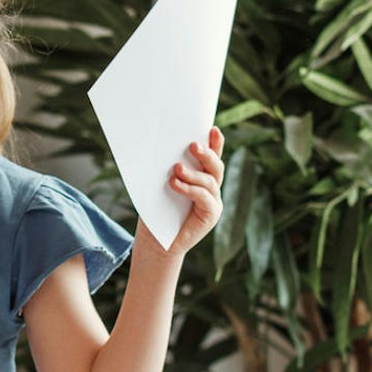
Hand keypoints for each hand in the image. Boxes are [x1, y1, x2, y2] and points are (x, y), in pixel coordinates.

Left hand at [142, 126, 224, 255]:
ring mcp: (213, 202)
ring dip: (193, 173)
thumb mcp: (160, 185)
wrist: (156, 242)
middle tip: (192, 145)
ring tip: (176, 168)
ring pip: (210, 181)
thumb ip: (168, 170)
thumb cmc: (156, 211)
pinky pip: (205, 198)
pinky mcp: (211, 215)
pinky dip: (190, 189)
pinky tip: (175, 184)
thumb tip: (160, 147)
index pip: (212, 156)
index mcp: (201, 177)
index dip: (215, 143)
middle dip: (206, 154)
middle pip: (216, 166)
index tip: (211, 128)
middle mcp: (212, 188)